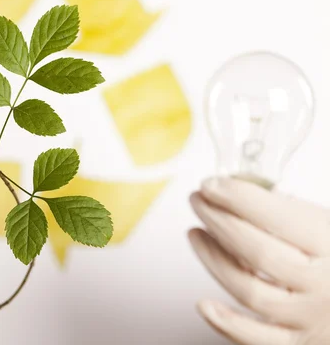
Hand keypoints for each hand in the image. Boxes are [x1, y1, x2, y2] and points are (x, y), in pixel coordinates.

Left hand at [189, 177, 329, 344]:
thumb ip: (298, 215)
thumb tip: (242, 192)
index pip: (279, 218)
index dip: (238, 198)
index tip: (213, 185)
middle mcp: (324, 285)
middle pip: (256, 251)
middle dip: (218, 221)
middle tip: (198, 200)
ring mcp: (309, 317)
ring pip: (248, 290)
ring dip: (212, 259)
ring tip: (196, 233)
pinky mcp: (299, 344)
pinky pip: (256, 339)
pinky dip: (226, 323)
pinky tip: (204, 304)